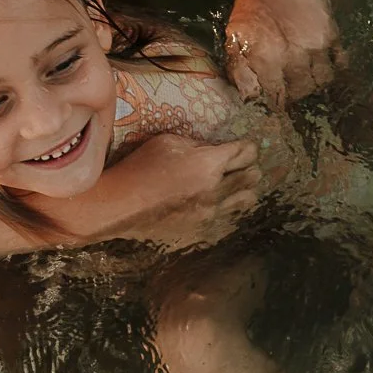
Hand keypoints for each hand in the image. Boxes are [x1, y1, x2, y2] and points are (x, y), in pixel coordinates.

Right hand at [131, 134, 261, 246]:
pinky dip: (228, 208)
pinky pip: (229, 218)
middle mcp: (216, 191)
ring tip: (232, 184)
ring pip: (247, 201)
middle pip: (252, 176)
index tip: (245, 146)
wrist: (121, 205)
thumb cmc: (140, 167)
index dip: (248, 147)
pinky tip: (216, 202)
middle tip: (239, 163)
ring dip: (243, 189)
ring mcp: (210, 214)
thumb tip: (212, 149)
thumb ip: (197, 144)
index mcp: (209, 165)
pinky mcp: (202, 230)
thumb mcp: (169, 142)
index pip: (246, 153)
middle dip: (249, 166)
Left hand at [225, 0, 341, 106]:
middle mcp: (296, 59)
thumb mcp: (234, 38)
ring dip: (314, 83)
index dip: (276, 101)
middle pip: (301, 91)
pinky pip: (340, 59)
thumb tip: (248, 97)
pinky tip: (324, 64)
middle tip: (289, 91)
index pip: (278, 97)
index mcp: (270, 63)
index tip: (275, 101)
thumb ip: (239, 71)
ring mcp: (317, 47)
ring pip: (322, 79)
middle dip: (294, 94)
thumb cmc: (250, 7)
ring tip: (306, 78)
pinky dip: (334, 66)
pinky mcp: (331, 33)